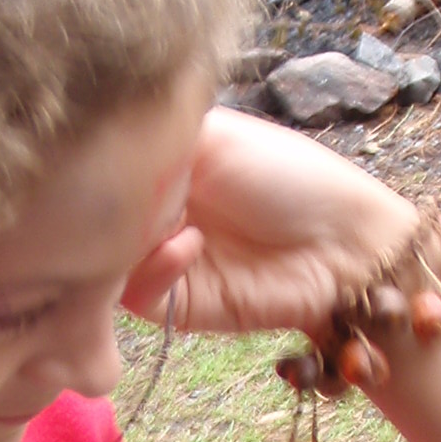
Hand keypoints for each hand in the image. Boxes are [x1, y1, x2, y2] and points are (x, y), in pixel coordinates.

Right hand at [124, 108, 419, 342]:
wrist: (345, 242)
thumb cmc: (291, 176)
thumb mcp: (215, 137)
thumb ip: (150, 143)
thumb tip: (96, 157)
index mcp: (158, 167)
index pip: (99, 170)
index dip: (96, 164)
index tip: (104, 150)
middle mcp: (154, 212)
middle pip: (94, 219)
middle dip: (102, 207)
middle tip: (124, 187)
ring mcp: (161, 259)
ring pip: (105, 260)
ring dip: (125, 238)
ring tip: (163, 215)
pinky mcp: (179, 304)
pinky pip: (139, 295)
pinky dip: (154, 269)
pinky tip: (186, 242)